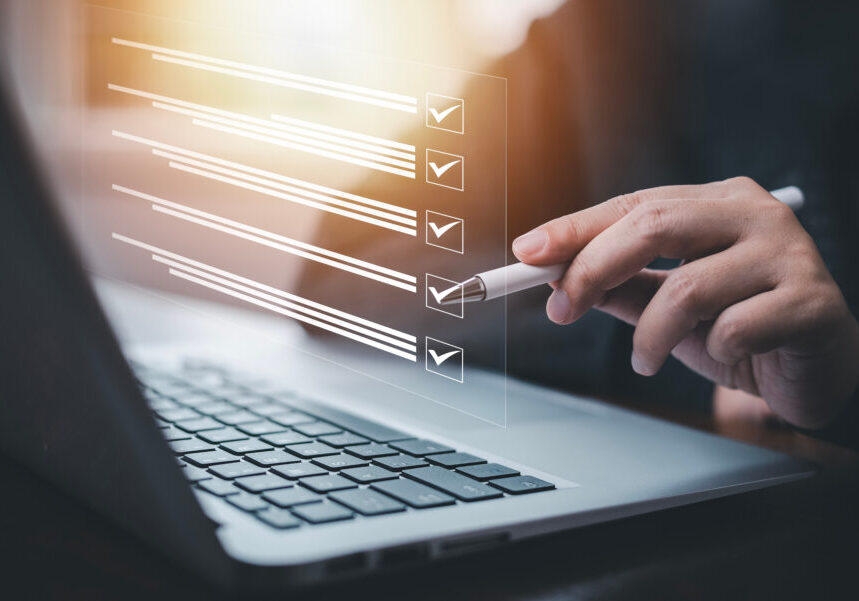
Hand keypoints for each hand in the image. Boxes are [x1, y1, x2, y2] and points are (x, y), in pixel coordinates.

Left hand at [512, 177, 858, 428]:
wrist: (814, 371)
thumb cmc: (738, 330)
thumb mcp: (668, 308)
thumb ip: (621, 288)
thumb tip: (556, 278)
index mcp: (718, 202)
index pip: (636, 205)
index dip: (576, 228)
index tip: (527, 254)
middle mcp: (754, 213)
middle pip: (656, 226)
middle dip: (593, 270)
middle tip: (561, 311)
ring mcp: (789, 251)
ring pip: (689, 286)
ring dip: (651, 336)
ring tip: (646, 361)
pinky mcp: (813, 299)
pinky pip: (734, 328)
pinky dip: (712, 352)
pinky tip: (725, 357)